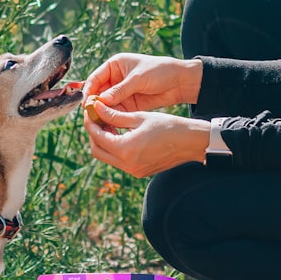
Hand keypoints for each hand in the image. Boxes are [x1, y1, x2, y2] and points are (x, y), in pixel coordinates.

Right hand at [84, 53, 202, 113]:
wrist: (180, 81)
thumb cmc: (160, 71)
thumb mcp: (138, 79)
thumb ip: (120, 90)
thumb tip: (101, 100)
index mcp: (115, 65)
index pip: (95, 78)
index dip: (89, 90)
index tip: (87, 103)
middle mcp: (115, 78)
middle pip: (98, 93)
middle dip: (94, 104)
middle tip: (90, 116)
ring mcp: (122, 92)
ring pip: (106, 104)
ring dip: (102, 113)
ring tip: (100, 123)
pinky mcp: (129, 104)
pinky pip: (117, 111)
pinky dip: (112, 118)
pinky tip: (110, 125)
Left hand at [84, 99, 208, 178]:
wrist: (191, 142)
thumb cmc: (168, 126)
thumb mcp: (139, 118)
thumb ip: (114, 115)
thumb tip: (96, 107)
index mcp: (126, 149)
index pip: (97, 136)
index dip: (90, 122)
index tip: (90, 110)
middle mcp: (127, 164)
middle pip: (97, 151)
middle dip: (93, 134)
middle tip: (96, 118)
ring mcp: (133, 171)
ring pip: (107, 157)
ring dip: (103, 141)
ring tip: (108, 124)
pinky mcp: (139, 172)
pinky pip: (119, 161)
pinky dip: (115, 148)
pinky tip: (120, 134)